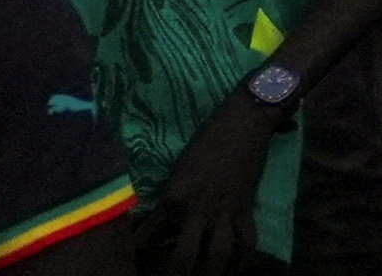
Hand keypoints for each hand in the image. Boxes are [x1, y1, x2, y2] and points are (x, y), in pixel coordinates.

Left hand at [151, 92, 278, 275]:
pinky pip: (246, 243)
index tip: (135, 259)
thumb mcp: (178, 168)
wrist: (244, 121)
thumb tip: (161, 219)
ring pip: (216, 257)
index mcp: (173, 198)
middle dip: (173, 275)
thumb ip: (170, 195)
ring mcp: (224, 213)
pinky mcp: (245, 210)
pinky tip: (235, 265)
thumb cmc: (206, 138)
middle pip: (182, 258)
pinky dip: (242, 257)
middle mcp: (197, 212)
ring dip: (209, 273)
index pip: (148, 235)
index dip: (140, 249)